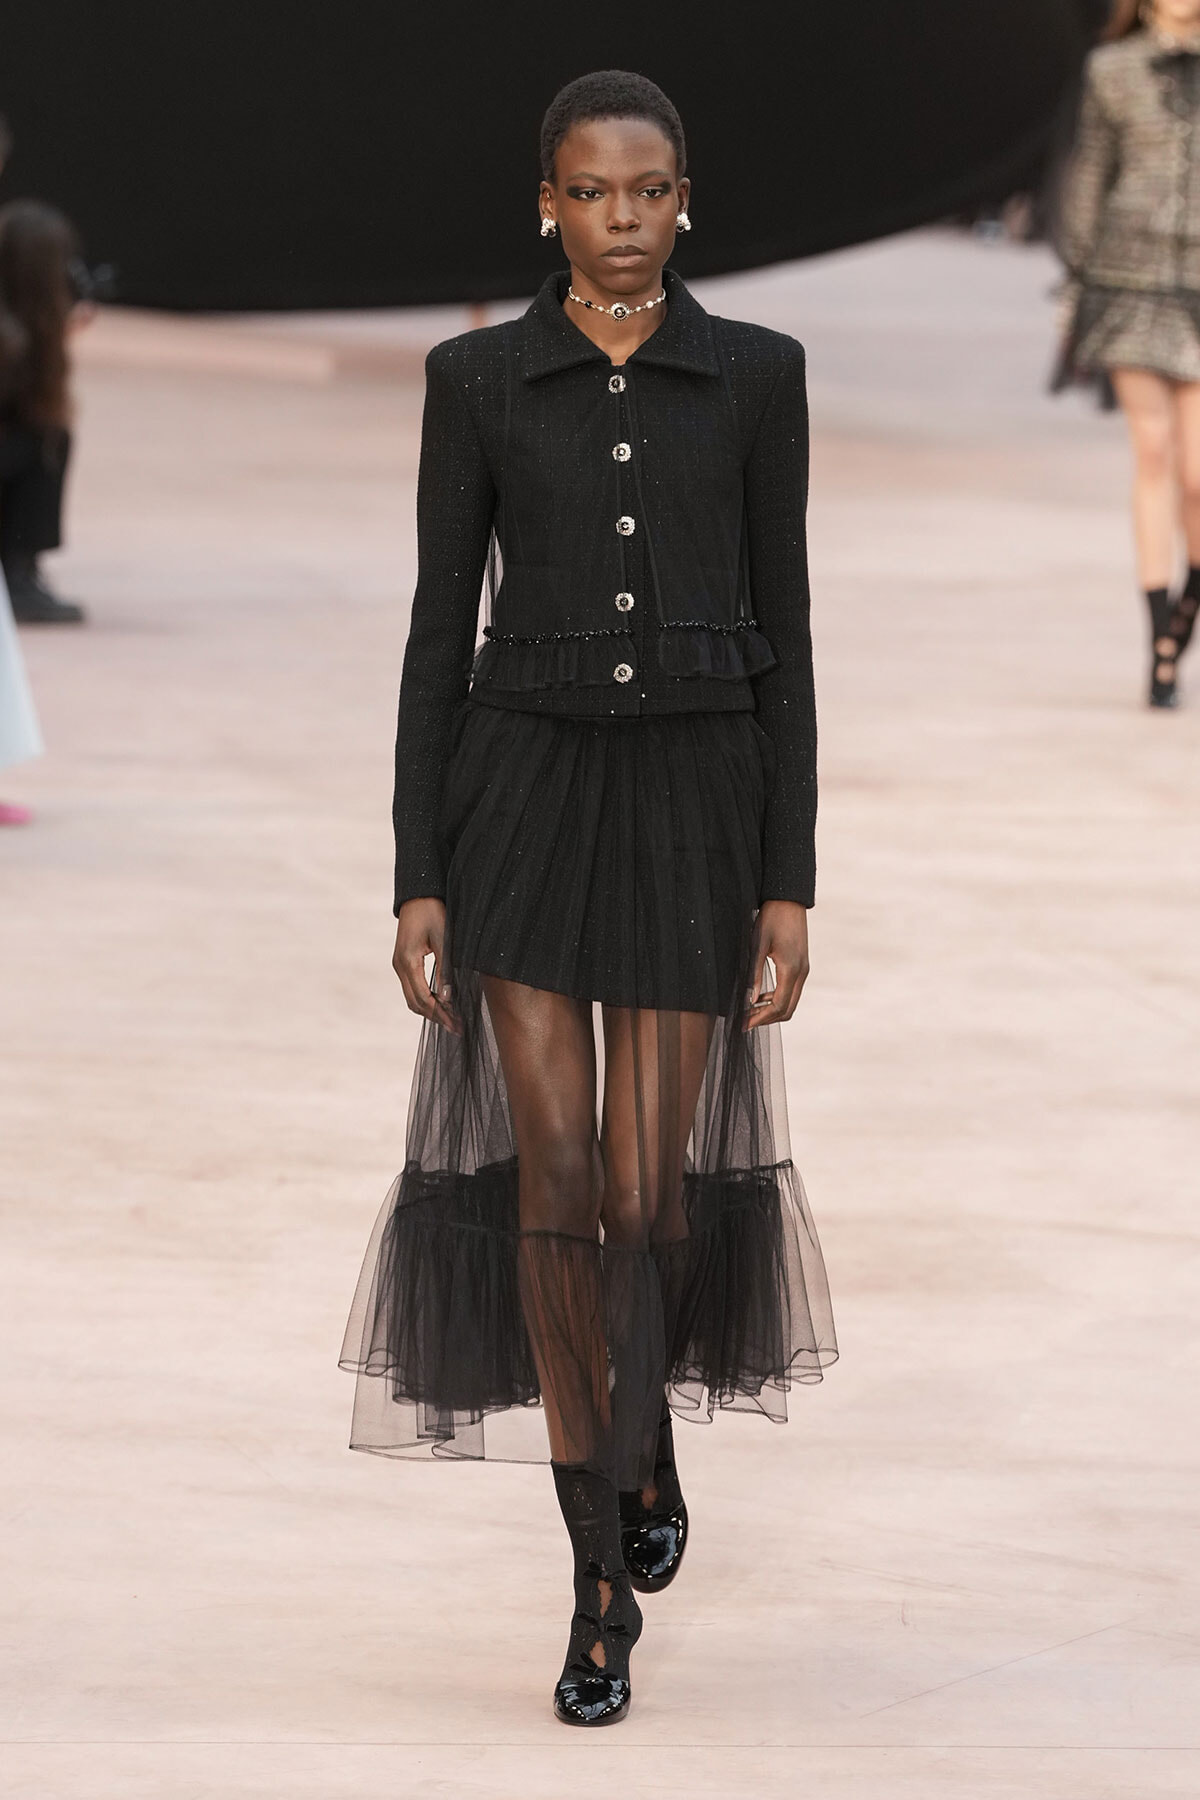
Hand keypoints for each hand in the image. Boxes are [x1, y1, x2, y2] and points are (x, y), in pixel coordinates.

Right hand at [392, 898, 460, 1033]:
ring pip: (412, 998)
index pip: (424, 998)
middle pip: (416, 1003)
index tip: (457, 1024)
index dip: (441, 1013)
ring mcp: (399, 965)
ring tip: (451, 1020)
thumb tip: (449, 998)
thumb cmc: (433, 912)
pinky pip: (412, 988)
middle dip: (437, 1017)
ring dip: (430, 1011)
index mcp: (408, 961)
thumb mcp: (444, 940)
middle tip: (457, 1028)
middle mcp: (399, 966)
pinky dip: (426, 1000)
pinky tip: (441, 1004)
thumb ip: (446, 969)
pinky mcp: (403, 962)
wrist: (418, 894)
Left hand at [743, 900, 809, 1030]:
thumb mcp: (757, 945)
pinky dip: (777, 998)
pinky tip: (760, 996)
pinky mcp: (802, 965)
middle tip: (745, 1022)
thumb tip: (749, 1000)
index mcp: (791, 969)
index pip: (779, 1006)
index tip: (744, 1024)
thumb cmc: (771, 919)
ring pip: (791, 1001)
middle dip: (766, 1019)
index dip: (761, 1018)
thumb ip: (753, 974)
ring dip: (772, 1010)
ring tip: (749, 1011)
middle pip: (787, 1009)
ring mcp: (804, 969)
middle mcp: (802, 972)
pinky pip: (792, 990)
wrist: (788, 900)